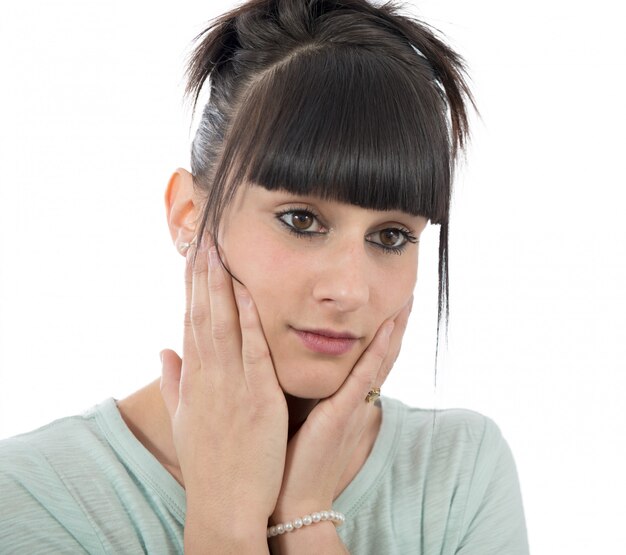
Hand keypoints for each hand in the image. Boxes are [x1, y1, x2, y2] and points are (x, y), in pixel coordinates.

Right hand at [159, 238, 287, 548]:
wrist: (225, 506)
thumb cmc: (209, 464)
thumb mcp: (184, 421)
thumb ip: (174, 382)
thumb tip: (163, 350)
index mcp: (194, 380)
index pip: (190, 322)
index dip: (191, 288)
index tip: (193, 258)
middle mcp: (207, 376)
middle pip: (202, 316)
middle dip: (202, 276)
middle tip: (203, 238)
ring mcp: (230, 385)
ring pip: (222, 325)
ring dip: (219, 286)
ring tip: (218, 250)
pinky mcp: (257, 397)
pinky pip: (251, 350)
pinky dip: (248, 319)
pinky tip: (247, 291)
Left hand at [271, 296, 413, 519]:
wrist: (294, 501)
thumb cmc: (295, 461)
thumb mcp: (308, 420)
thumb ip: (314, 397)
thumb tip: (304, 372)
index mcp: (347, 401)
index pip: (369, 360)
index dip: (383, 332)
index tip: (389, 304)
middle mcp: (356, 401)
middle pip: (382, 356)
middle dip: (396, 325)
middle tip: (407, 293)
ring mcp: (351, 407)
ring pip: (378, 360)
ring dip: (394, 330)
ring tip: (405, 300)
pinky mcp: (341, 415)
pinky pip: (362, 378)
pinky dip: (376, 353)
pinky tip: (385, 329)